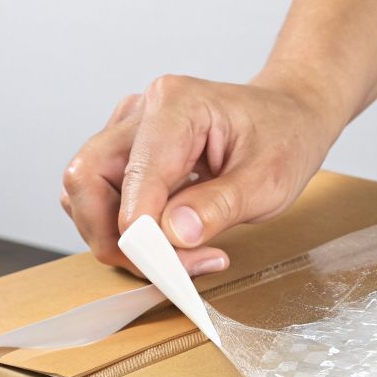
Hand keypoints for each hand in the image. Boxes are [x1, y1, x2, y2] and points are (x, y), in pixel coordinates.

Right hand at [60, 71, 341, 275]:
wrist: (290, 117)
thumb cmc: (284, 137)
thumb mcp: (269, 180)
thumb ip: (220, 206)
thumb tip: (173, 233)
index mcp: (175, 106)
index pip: (133, 174)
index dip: (140, 230)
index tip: (167, 267)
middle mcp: (140, 113)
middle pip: (87, 180)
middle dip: (116, 238)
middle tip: (168, 270)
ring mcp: (128, 132)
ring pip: (86, 194)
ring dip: (120, 239)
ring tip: (180, 257)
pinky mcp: (128, 155)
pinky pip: (105, 199)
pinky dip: (128, 231)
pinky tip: (171, 243)